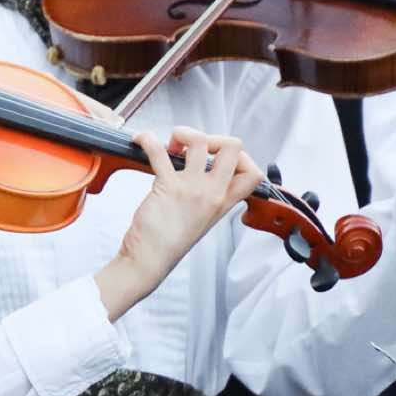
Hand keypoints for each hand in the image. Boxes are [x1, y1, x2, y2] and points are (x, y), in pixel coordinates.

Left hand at [99, 127, 260, 318]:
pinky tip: (141, 141)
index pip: (254, 172)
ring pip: (199, 140)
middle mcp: (212, 193)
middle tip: (193, 149)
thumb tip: (203, 170)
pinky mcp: (167, 187)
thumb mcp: (203, 219)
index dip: (240, 155)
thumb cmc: (169, 240)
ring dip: (182, 134)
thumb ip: (210, 197)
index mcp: (224, 202)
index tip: (218, 156)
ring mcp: (191, 189)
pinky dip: (147, 139)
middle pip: (234, 146)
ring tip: (170, 146)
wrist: (148, 261)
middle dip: (213, 136)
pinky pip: (158, 151)